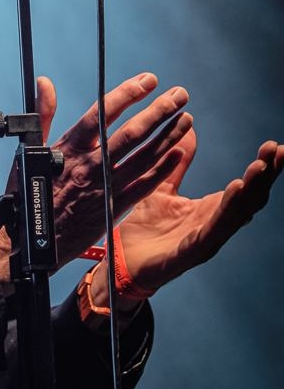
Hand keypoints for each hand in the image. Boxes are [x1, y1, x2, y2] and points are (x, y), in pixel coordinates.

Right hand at [41, 72, 192, 264]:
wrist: (32, 239)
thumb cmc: (29, 193)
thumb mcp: (31, 149)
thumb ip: (43, 114)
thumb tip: (45, 83)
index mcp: (70, 148)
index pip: (103, 113)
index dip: (128, 94)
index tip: (148, 80)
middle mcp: (90, 165)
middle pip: (132, 133)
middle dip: (159, 111)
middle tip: (179, 95)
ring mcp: (104, 187)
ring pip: (144, 157)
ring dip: (168, 136)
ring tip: (185, 119)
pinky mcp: (113, 208)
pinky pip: (144, 186)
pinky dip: (162, 169)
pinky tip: (177, 153)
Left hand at [111, 128, 283, 295]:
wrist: (121, 260)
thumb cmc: (145, 228)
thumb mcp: (162, 187)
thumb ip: (177, 163)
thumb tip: (188, 128)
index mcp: (211, 210)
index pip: (245, 187)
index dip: (262, 168)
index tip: (274, 146)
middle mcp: (214, 225)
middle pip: (248, 199)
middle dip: (264, 175)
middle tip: (277, 150)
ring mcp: (205, 240)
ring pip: (235, 214)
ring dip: (250, 190)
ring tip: (260, 167)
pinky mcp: (189, 253)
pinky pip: (212, 231)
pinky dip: (225, 212)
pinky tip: (235, 191)